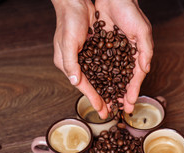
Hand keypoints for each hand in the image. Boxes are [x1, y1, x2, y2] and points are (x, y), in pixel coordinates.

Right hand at [51, 0, 108, 118]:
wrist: (75, 3)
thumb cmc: (69, 21)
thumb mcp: (68, 42)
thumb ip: (70, 63)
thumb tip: (75, 82)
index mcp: (67, 64)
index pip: (83, 85)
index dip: (93, 98)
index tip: (102, 110)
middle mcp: (75, 64)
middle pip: (91, 85)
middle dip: (101, 99)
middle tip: (110, 112)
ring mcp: (84, 58)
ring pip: (97, 78)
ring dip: (106, 90)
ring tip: (115, 102)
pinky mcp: (92, 51)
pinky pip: (101, 67)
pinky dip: (108, 76)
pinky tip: (116, 83)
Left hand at [95, 0, 153, 112]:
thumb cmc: (130, 11)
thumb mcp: (142, 30)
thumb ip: (145, 50)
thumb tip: (145, 69)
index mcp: (138, 54)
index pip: (136, 77)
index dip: (133, 91)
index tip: (130, 105)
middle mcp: (127, 56)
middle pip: (124, 80)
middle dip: (122, 95)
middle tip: (119, 109)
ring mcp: (114, 53)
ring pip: (112, 76)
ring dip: (111, 90)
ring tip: (108, 103)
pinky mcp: (102, 48)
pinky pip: (101, 66)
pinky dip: (100, 77)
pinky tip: (98, 87)